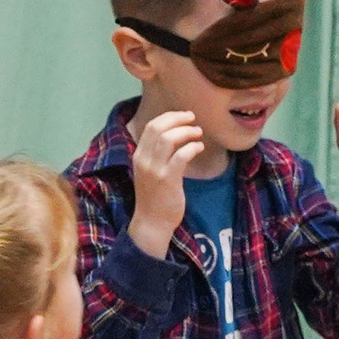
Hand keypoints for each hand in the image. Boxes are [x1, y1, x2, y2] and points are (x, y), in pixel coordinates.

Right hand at [128, 107, 206, 256]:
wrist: (152, 222)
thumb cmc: (155, 197)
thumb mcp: (150, 171)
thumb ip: (157, 154)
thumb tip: (175, 135)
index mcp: (138, 155)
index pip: (151, 126)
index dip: (169, 117)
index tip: (183, 116)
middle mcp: (143, 160)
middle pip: (158, 128)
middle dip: (178, 119)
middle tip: (193, 119)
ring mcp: (154, 170)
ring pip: (168, 139)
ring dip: (186, 132)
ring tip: (198, 133)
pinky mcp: (167, 180)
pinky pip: (180, 156)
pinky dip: (192, 147)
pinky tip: (199, 147)